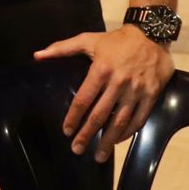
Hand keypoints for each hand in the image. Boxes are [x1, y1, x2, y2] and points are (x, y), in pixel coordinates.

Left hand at [35, 24, 175, 162]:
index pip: (83, 100)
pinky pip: (139, 119)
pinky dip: (128, 132)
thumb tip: (37, 55)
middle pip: (99, 115)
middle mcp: (118, 82)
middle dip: (87, 135)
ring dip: (108, 141)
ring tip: (98, 156)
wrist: (151, 33)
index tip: (66, 131)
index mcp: (101, 70)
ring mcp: (136, 90)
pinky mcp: (151, 95)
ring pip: (119, 121)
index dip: (73, 117)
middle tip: (76, 149)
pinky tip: (118, 141)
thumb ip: (62, 48)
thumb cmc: (116, 40)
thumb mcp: (88, 39)